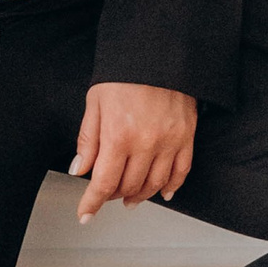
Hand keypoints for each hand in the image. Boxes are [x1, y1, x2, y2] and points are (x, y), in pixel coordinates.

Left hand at [69, 82, 196, 219]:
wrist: (158, 52)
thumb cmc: (124, 73)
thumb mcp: (95, 102)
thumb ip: (88, 140)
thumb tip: (80, 170)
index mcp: (119, 135)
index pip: (104, 183)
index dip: (92, 203)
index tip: (85, 214)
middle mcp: (146, 143)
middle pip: (128, 186)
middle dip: (113, 196)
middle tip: (105, 195)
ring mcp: (170, 142)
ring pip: (154, 184)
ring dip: (140, 196)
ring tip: (130, 199)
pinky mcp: (187, 136)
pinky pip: (181, 172)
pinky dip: (171, 187)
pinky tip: (163, 193)